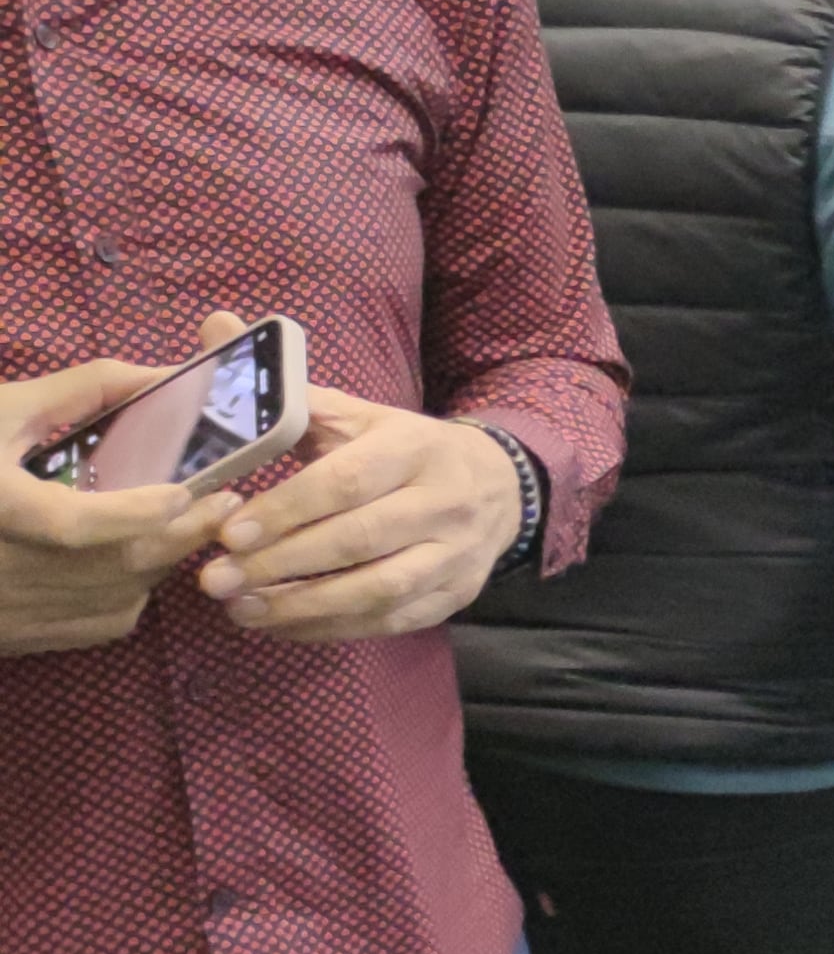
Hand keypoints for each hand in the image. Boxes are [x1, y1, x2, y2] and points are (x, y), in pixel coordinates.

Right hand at [0, 359, 231, 655]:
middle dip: (183, 532)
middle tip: (223, 501)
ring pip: (123, 593)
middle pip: (121, 563)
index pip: (72, 525)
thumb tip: (159, 376)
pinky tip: (127, 556)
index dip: (134, 513)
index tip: (183, 493)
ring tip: (181, 522)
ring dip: (162, 557)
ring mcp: (22, 611)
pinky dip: (131, 587)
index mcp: (0, 510)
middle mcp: (12, 568)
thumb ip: (80, 392)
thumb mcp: (2, 413)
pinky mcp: (31, 636)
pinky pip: (108, 616)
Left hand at [197, 383, 522, 643]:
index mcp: (414, 447)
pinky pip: (390, 621)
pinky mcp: (454, 594)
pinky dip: (330, 628)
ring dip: (304, 604)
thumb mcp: (357, 414)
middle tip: (215, 579)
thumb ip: (287, 388)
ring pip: (379, 588)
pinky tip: (280, 623)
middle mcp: (444, 501)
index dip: (287, 509)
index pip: (348, 481)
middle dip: (282, 563)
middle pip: (359, 539)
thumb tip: (217, 325)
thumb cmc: (401, 450)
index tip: (228, 531)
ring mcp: (455, 553)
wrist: (498, 486)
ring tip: (239, 608)